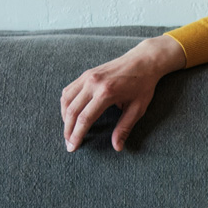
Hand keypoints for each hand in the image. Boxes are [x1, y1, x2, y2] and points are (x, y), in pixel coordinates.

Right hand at [60, 34, 185, 151]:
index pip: (85, 118)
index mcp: (106, 93)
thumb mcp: (138, 109)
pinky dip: (66, 104)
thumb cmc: (143, 85)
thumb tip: (117, 147)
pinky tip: (70, 114)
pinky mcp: (86, 73)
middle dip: (68, 130)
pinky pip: (69, 90)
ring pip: (66, 100)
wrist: (143, 61)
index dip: (77, 135)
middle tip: (68, 144)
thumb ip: (125, 128)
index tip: (73, 147)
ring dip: (64, 117)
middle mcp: (93, 83)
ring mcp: (87, 76)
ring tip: (69, 131)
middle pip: (72, 111)